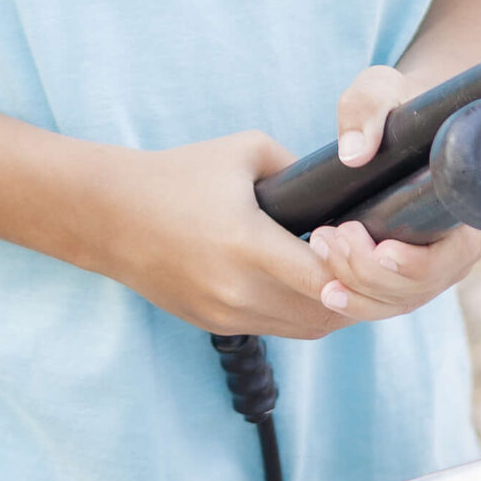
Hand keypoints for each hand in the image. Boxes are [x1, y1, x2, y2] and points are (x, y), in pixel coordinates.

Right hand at [94, 133, 351, 339]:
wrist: (108, 214)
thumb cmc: (176, 175)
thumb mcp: (243, 151)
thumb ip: (296, 167)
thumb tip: (338, 187)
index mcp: (247, 244)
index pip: (324, 281)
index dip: (357, 273)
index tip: (367, 251)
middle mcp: (238, 289)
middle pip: (325, 314)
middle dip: (356, 296)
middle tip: (372, 268)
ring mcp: (225, 313)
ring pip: (304, 329)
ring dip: (331, 309)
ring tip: (346, 278)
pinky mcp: (214, 324)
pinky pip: (274, 328)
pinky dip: (298, 312)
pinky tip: (305, 286)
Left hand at [315, 62, 480, 318]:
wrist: (395, 121)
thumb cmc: (394, 103)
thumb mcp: (380, 91)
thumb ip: (367, 110)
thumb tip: (353, 153)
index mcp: (468, 207)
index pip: (452, 256)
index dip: (415, 263)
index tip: (378, 247)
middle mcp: (459, 245)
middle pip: (419, 286)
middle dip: (369, 271)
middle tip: (329, 235)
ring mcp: (433, 266)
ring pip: (398, 301)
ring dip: (355, 285)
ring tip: (320, 247)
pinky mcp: (405, 276)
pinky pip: (385, 303)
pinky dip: (355, 301)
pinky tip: (326, 290)